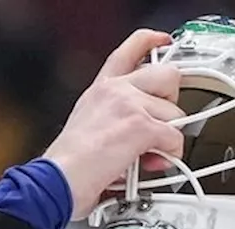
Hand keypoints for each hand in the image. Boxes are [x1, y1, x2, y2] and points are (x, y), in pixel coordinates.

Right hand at [44, 29, 184, 219]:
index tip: (163, 42)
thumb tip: (145, 126)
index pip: (130, 48)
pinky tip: (151, 164)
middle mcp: (115, 89)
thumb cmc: (69, 164)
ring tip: (149, 154)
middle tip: (160, 123)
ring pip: (176, 113)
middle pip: (167, 74)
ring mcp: (129, 104)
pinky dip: (170, 155)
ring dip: (169, 137)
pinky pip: (175, 137)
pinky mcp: (140, 126)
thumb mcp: (89, 124)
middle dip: (172, 102)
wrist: (59, 180)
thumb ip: (117, 114)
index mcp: (102, 87)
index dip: (152, 41)